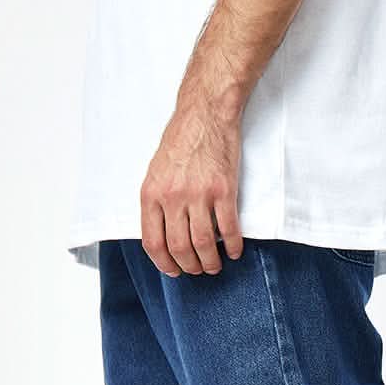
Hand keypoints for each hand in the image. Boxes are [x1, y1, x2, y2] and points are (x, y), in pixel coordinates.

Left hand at [140, 83, 244, 276]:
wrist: (205, 113)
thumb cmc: (181, 141)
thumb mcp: (156, 171)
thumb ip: (157, 202)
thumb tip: (163, 234)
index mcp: (152, 193)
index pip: (153, 242)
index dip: (164, 263)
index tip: (174, 271)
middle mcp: (173, 196)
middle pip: (179, 247)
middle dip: (189, 266)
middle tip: (198, 270)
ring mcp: (198, 194)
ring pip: (203, 243)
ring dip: (210, 262)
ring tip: (215, 266)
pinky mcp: (223, 190)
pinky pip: (228, 228)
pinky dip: (232, 245)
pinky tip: (234, 251)